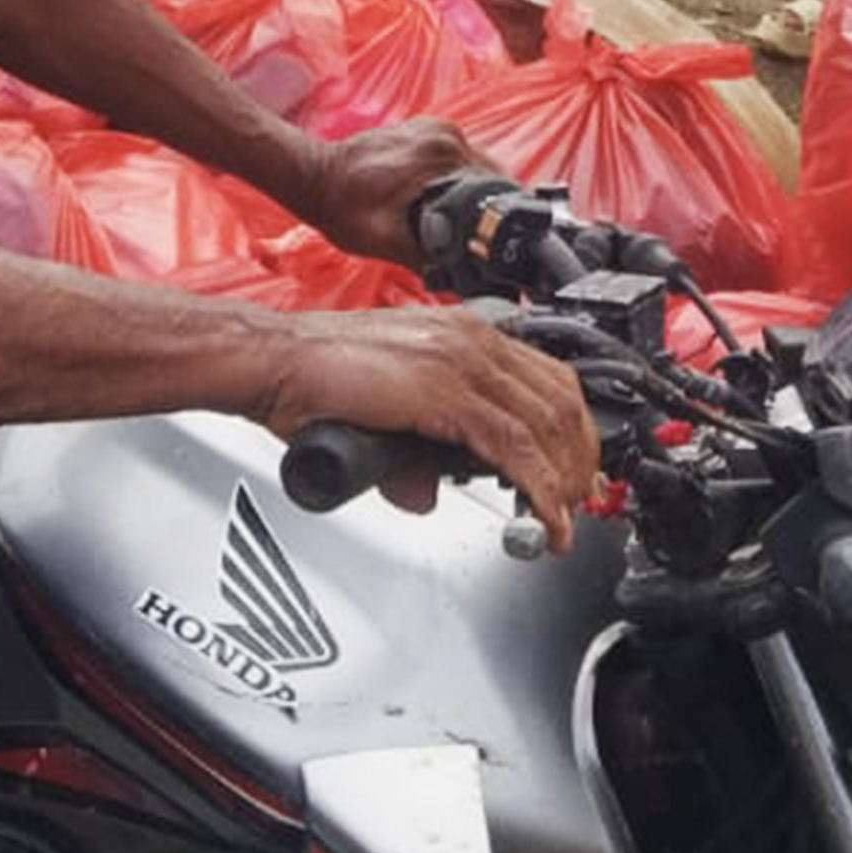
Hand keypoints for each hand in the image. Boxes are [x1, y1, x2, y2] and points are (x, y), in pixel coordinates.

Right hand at [258, 306, 599, 548]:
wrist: (272, 362)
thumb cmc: (312, 379)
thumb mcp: (385, 412)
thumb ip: (414, 449)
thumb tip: (427, 489)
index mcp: (461, 334)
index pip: (545, 378)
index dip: (571, 430)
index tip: (573, 469)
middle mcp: (469, 339)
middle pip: (560, 399)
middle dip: (579, 458)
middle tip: (577, 501)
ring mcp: (460, 361)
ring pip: (546, 424)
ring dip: (565, 478)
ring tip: (563, 518)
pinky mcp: (445, 393)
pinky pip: (514, 447)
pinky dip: (540, 489)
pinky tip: (544, 517)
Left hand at [301, 116, 479, 268]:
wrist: (314, 177)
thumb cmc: (341, 208)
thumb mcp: (384, 241)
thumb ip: (425, 260)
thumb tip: (462, 285)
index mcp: (442, 155)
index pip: (495, 190)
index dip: (498, 221)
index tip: (494, 244)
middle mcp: (445, 135)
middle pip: (491, 177)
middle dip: (488, 209)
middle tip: (479, 241)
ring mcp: (437, 128)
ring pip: (478, 167)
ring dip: (476, 194)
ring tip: (463, 224)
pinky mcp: (429, 130)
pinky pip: (460, 158)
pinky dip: (459, 180)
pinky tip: (447, 202)